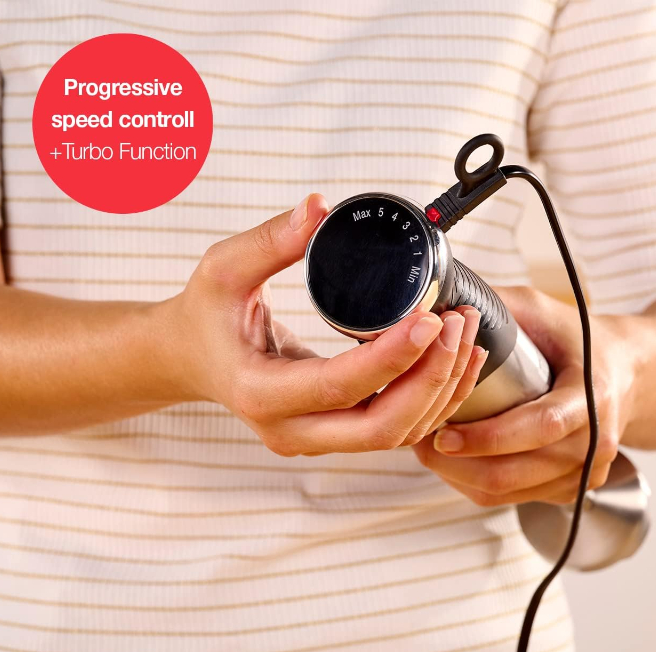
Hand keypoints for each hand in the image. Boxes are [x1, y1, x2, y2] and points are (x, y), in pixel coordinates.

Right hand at [163, 194, 487, 455]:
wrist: (190, 358)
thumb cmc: (204, 314)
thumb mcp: (223, 269)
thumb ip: (270, 240)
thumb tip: (319, 207)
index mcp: (259, 394)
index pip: (341, 385)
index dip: (393, 355)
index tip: (429, 316)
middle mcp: (290, 431)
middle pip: (381, 428)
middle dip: (431, 380)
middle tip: (455, 324)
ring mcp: (313, 440)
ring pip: (396, 435)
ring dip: (440, 390)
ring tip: (464, 332)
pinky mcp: (333, 435)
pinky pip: (394, 430)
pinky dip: (432, 401)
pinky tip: (454, 361)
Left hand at [412, 286, 637, 504]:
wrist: (628, 372)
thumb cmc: (579, 340)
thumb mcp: (542, 310)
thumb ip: (497, 306)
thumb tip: (442, 301)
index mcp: (592, 396)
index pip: (540, 426)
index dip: (488, 437)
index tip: (443, 435)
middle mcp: (594, 442)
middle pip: (516, 472)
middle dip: (458, 463)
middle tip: (420, 442)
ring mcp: (585, 472)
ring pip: (508, 492)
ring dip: (460, 476)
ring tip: (428, 450)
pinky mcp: (571, 488)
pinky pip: (514, 500)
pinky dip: (477, 485)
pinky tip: (456, 464)